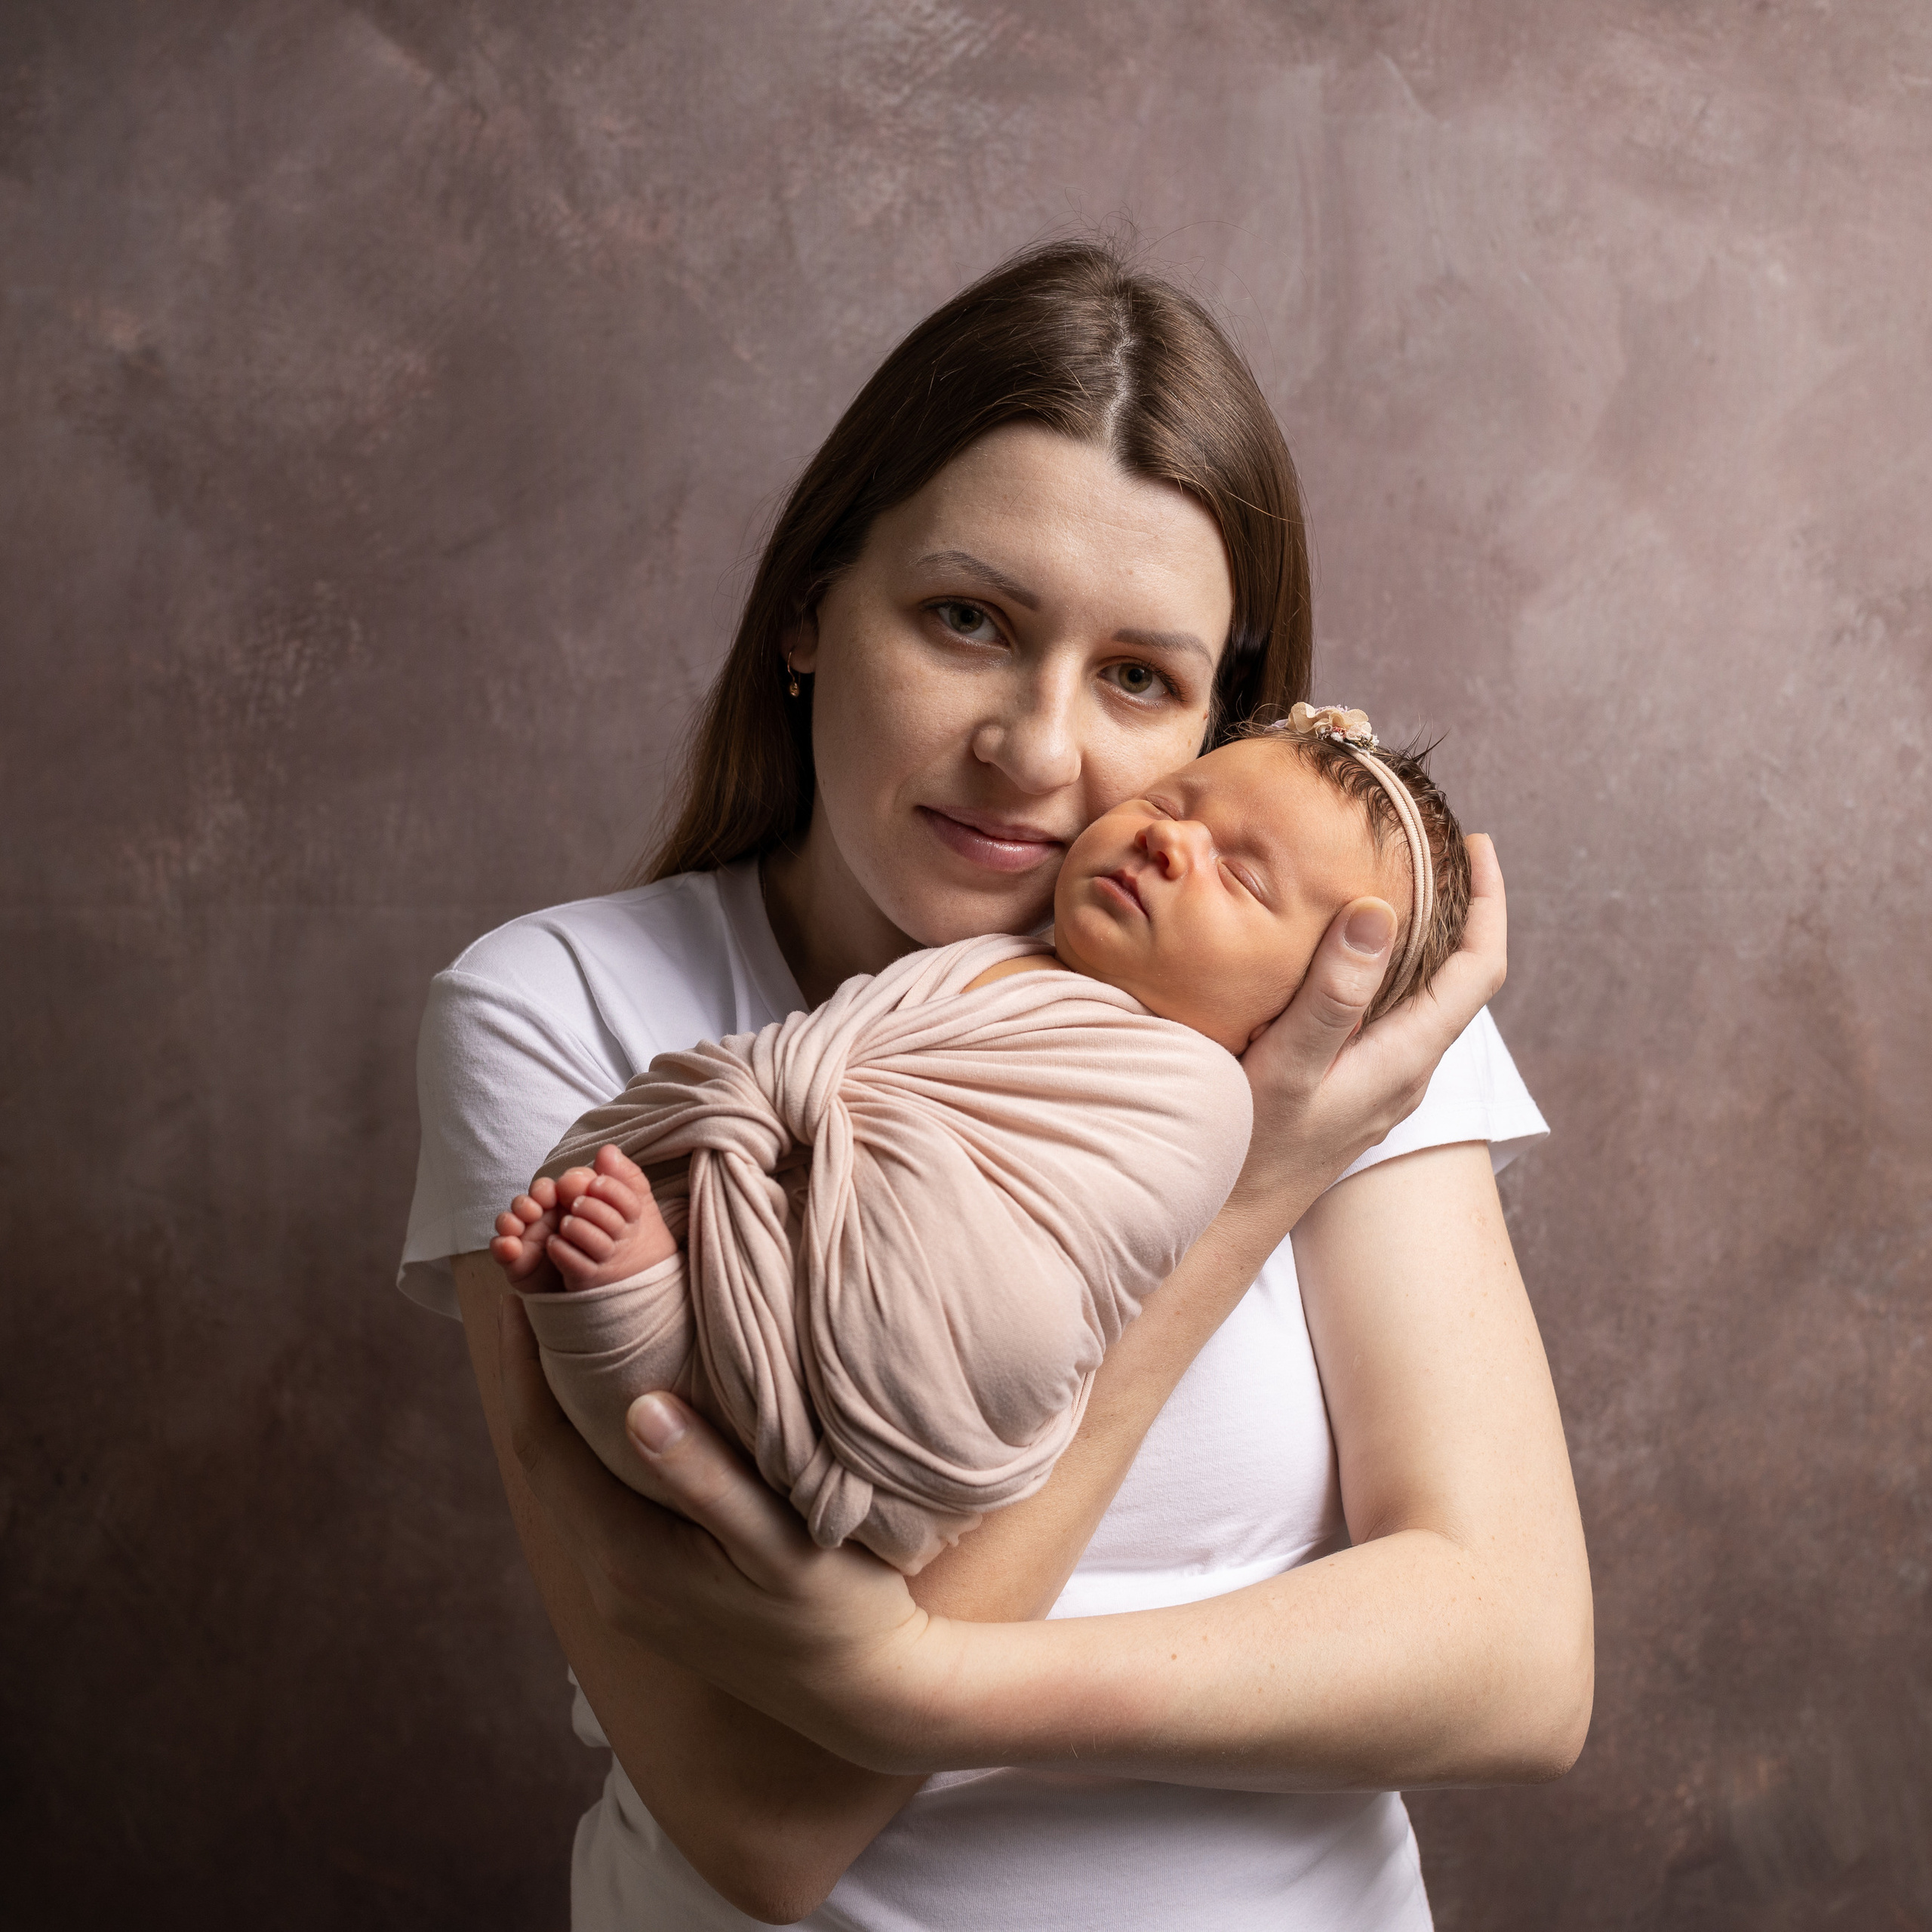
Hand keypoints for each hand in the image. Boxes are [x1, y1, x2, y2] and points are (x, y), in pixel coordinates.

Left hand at [497, 1293, 946, 1769]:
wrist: (866, 1697)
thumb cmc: (837, 1613)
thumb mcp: (780, 1542)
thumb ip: (708, 1478)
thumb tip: (638, 1406)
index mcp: (627, 1560)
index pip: (544, 1444)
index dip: (525, 1362)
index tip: (525, 1282)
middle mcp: (609, 1577)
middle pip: (542, 1457)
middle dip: (534, 1368)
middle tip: (542, 1281)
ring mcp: (625, 1588)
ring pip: (568, 1475)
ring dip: (562, 1401)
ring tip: (574, 1322)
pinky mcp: (649, 1588)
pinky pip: (598, 1495)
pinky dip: (594, 1436)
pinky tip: (622, 1395)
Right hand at [1234, 834, 1506, 1207]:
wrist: (1227, 1222)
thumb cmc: (1254, 1148)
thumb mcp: (1289, 1065)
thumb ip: (1334, 995)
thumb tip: (1378, 912)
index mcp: (1408, 1056)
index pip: (1480, 969)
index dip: (1489, 902)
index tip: (1476, 844)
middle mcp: (1407, 1069)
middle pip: (1459, 977)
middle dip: (1458, 907)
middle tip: (1432, 846)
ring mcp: (1382, 1082)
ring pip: (1422, 996)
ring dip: (1420, 937)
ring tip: (1393, 880)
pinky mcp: (1353, 1088)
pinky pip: (1387, 1013)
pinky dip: (1381, 968)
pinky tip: (1341, 952)